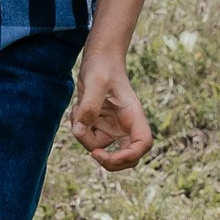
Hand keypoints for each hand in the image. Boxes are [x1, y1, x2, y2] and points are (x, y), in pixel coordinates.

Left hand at [70, 56, 153, 171]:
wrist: (99, 57)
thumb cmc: (102, 66)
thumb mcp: (95, 81)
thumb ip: (89, 107)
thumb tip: (79, 131)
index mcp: (133, 115)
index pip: (142, 145)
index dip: (128, 157)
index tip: (105, 154)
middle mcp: (126, 124)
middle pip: (127, 158)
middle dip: (108, 161)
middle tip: (93, 154)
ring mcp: (113, 126)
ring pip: (101, 149)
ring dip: (84, 137)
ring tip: (77, 109)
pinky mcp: (101, 125)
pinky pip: (89, 139)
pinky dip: (78, 129)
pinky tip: (77, 108)